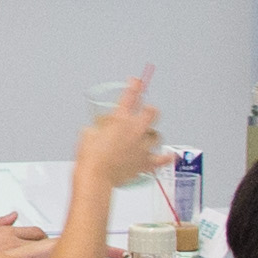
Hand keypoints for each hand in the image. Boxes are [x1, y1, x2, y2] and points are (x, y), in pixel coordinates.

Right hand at [71, 80, 168, 197]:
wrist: (97, 176)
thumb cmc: (90, 157)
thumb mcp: (87, 133)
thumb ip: (97, 128)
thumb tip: (99, 130)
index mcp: (119, 119)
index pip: (130, 96)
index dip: (135, 86)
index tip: (136, 81)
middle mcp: (134, 130)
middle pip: (151, 112)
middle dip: (149, 110)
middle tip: (146, 111)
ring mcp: (142, 146)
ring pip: (156, 135)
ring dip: (152, 134)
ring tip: (148, 136)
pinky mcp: (145, 162)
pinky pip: (162, 159)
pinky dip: (166, 158)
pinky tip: (170, 156)